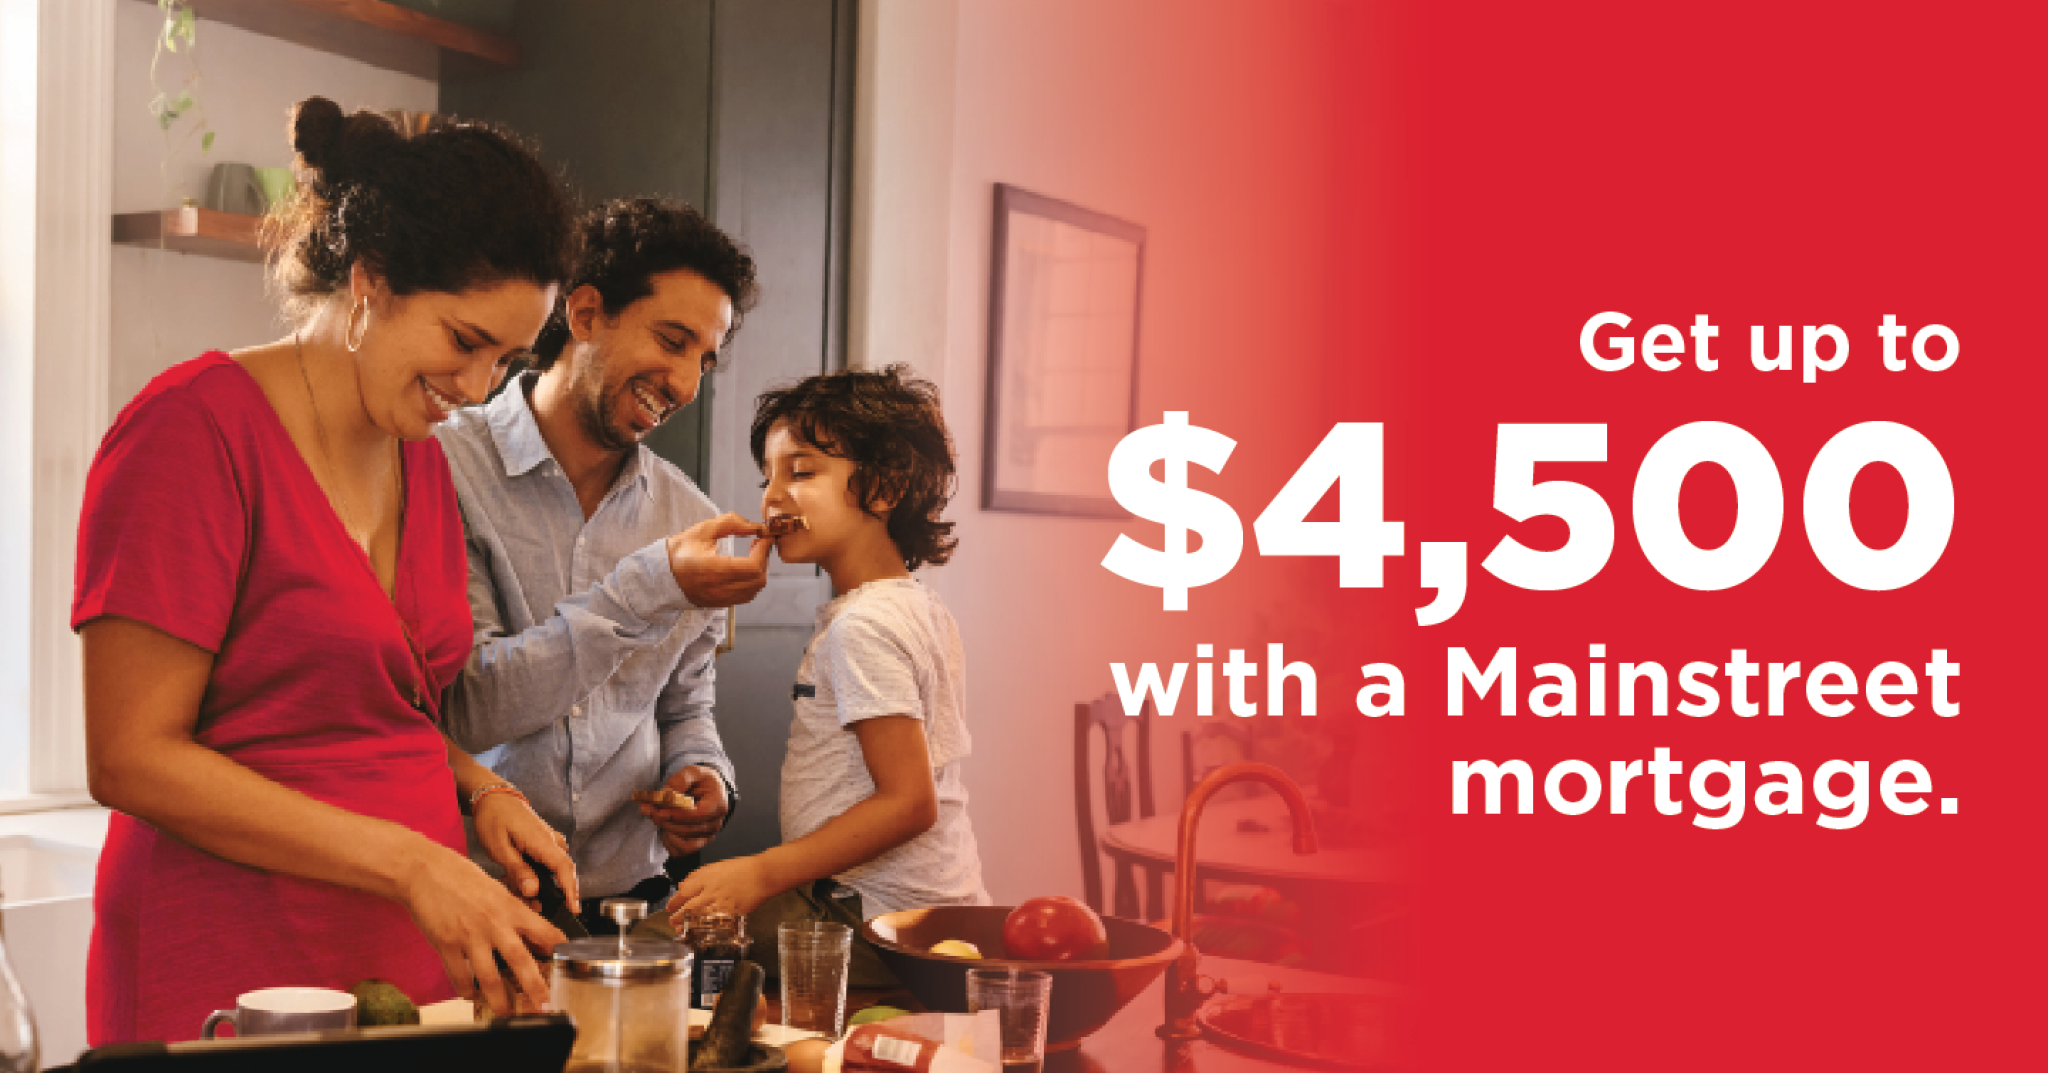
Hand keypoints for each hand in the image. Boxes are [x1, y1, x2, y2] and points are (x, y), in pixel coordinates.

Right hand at [397, 841, 564, 1018]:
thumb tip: (530, 927)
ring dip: (499, 999)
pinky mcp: (446, 945)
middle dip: (535, 987)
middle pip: (521, 961)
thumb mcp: (496, 888)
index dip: (559, 949)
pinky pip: (459, 975)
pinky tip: (471, 995)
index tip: (569, 964)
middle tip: (544, 1006)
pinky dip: (466, 989)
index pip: (544, 931)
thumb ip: (513, 909)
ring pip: (489, 976)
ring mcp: (470, 937)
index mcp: (510, 907)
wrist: (424, 870)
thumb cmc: (460, 875)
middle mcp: (494, 924)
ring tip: (506, 1013)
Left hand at [471, 791, 579, 913]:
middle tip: (538, 907)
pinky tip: (523, 879)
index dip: (571, 890)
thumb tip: (534, 890)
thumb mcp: (498, 847)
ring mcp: (549, 838)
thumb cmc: (493, 818)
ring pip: (556, 867)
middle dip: (558, 892)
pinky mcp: (544, 839)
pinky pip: (550, 860)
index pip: (564, 869)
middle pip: (564, 870)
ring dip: (545, 883)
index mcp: (542, 841)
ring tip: (523, 893)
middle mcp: (551, 840)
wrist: (493, 796)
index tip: (574, 909)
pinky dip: (541, 873)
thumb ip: (517, 870)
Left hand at [641, 765, 729, 855]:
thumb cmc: (703, 781)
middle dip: (665, 821)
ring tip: (658, 816)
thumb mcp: (693, 771)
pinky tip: (665, 828)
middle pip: (687, 830)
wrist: (710, 790)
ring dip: (666, 831)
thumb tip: (666, 794)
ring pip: (684, 844)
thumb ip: (680, 780)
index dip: (676, 815)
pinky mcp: (699, 843)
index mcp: (718, 803)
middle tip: (648, 809)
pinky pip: (681, 851)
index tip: (658, 810)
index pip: (697, 815)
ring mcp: (708, 835)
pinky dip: (670, 842)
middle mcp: (715, 823)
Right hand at [666, 513, 771, 607]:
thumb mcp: (703, 530)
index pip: (752, 567)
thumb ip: (730, 523)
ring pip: (754, 590)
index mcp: (712, 569)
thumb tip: (755, 526)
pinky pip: (746, 596)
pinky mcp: (720, 604)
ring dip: (760, 571)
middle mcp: (718, 588)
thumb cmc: (681, 551)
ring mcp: (720, 599)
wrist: (662, 576)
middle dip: (764, 559)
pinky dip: (752, 582)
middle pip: (758, 580)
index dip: (764, 551)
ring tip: (753, 554)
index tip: (764, 537)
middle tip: (759, 543)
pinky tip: (745, 568)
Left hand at [666, 855, 779, 923]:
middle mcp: (710, 891)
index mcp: (705, 878)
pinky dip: (704, 928)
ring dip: (688, 925)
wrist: (761, 875)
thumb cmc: (740, 868)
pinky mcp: (730, 913)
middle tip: (672, 921)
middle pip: (688, 906)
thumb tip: (682, 886)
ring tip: (680, 930)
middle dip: (677, 916)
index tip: (670, 907)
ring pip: (699, 917)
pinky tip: (699, 932)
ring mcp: (720, 903)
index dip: (674, 901)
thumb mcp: (715, 866)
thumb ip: (697, 876)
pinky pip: (714, 923)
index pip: (684, 892)